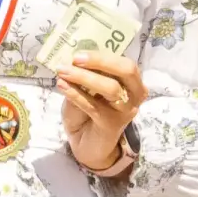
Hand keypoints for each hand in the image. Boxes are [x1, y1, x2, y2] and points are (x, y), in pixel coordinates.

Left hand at [57, 50, 146, 172]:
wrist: (87, 144)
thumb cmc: (87, 111)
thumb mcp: (86, 88)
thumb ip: (86, 75)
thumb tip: (72, 59)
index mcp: (131, 81)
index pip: (124, 62)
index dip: (102, 55)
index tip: (78, 52)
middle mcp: (135, 95)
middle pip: (126, 71)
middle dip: (100, 61)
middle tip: (75, 59)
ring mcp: (126, 110)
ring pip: (110, 88)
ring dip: (84, 77)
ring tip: (62, 72)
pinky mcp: (113, 125)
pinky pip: (94, 105)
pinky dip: (76, 94)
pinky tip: (62, 86)